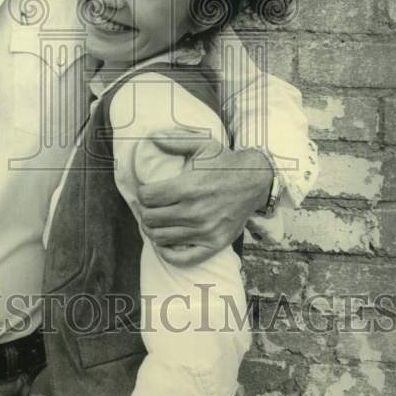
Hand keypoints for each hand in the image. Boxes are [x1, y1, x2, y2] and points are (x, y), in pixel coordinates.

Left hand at [137, 141, 271, 265]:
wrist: (255, 181)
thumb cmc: (225, 162)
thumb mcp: (202, 144)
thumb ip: (174, 140)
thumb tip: (150, 137)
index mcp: (187, 187)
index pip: (147, 197)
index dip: (141, 193)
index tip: (145, 190)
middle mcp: (194, 211)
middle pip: (150, 219)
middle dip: (143, 211)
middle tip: (147, 206)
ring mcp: (204, 231)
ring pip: (160, 238)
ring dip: (151, 229)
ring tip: (153, 221)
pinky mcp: (214, 244)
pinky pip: (182, 259)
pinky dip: (167, 253)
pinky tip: (164, 242)